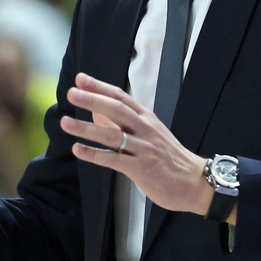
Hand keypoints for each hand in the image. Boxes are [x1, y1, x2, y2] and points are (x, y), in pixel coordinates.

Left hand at [59, 73, 211, 216]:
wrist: (195, 182)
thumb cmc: (169, 158)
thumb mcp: (148, 134)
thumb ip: (122, 123)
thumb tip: (95, 110)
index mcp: (146, 118)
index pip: (120, 97)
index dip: (99, 87)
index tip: (80, 78)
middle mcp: (145, 130)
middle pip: (116, 110)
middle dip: (93, 100)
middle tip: (72, 93)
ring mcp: (143, 149)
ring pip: (112, 135)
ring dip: (87, 128)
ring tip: (65, 122)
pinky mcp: (141, 169)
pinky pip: (113, 160)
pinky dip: (94, 154)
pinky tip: (78, 150)